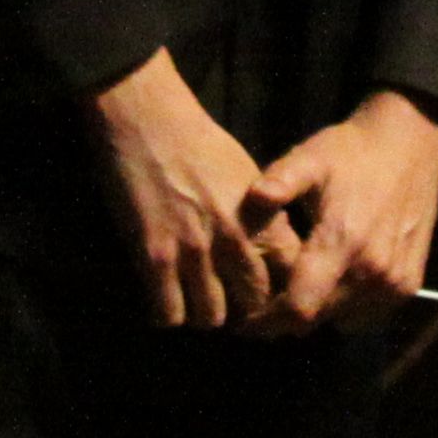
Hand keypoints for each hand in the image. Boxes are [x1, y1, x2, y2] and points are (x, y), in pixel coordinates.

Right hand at [90, 50, 282, 330]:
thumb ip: (264, 219)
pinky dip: (165, 313)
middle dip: (241, 313)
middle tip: (224, 305)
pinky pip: (168, 314)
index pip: (289, 280)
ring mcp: (195, 252)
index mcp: (264, 220)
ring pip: (210, 319)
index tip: (262, 297)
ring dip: (201, 314)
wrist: (147, 119)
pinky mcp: (156, 257)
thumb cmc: (198, 142)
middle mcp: (236, 240)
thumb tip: (271, 254)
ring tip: (191, 300)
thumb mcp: (249, 178)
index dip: (278, 296)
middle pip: (252, 308)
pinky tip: (162, 297)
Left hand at [243, 88, 437, 332]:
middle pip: (318, 318)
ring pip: (342, 320)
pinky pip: (368, 315)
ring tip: (300, 287)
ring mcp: (394, 281)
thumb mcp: (310, 158)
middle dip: (286, 317)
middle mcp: (371, 271)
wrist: (409, 145)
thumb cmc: (352, 152)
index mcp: (342, 241)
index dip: (268, 321)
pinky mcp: (409, 284)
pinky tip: (334, 280)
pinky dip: (347, 307)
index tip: (245, 323)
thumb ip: (280, 180)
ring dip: (318, 311)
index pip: (300, 307)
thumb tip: (253, 196)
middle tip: (264, 303)